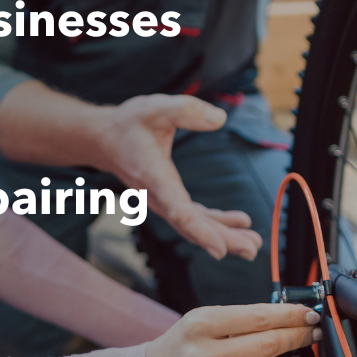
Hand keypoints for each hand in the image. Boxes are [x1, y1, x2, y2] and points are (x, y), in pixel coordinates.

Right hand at [89, 94, 261, 261]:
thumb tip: (219, 119)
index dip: (199, 230)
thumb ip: (186, 110)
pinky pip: (191, 217)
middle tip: (252, 249)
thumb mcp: (155, 107)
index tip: (220, 249)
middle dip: (222, 239)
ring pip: (192, 225)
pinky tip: (237, 223)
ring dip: (222, 236)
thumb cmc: (129, 123)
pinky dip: (213, 224)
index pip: (178, 209)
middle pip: (190, 225)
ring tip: (252, 245)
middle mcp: (157, 195)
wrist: (105, 139)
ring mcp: (162, 200)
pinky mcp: (168, 199)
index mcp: (154, 175)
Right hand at [144, 303, 320, 356]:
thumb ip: (240, 323)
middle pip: (268, 345)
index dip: (291, 315)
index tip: (310, 314)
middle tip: (311, 333)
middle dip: (298, 337)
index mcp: (200, 323)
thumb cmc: (181, 348)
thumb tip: (290, 321)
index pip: (258, 316)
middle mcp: (200, 354)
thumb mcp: (201, 322)